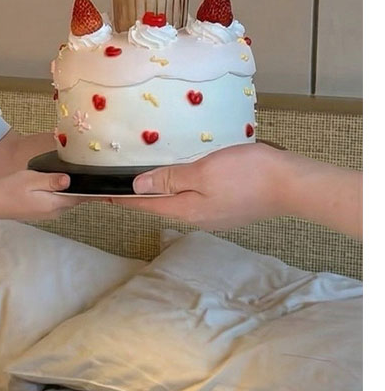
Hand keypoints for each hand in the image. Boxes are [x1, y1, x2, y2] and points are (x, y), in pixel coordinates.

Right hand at [0, 169, 85, 220]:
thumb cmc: (10, 189)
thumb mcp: (32, 179)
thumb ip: (52, 180)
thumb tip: (70, 179)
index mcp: (55, 204)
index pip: (82, 196)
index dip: (93, 188)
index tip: (104, 179)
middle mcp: (55, 212)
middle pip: (75, 198)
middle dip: (82, 187)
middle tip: (89, 170)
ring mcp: (47, 214)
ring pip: (66, 200)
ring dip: (70, 190)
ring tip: (73, 174)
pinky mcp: (40, 212)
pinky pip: (56, 202)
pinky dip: (59, 194)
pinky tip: (55, 183)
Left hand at [114, 143, 287, 229]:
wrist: (293, 185)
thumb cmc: (248, 174)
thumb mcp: (202, 172)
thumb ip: (170, 179)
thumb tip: (137, 186)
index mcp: (184, 210)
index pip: (143, 204)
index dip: (120, 198)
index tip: (97, 196)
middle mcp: (195, 218)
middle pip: (158, 206)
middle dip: (136, 197)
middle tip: (115, 187)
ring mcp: (213, 216)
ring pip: (178, 203)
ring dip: (160, 194)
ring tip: (144, 183)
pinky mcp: (228, 209)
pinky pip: (196, 200)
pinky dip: (182, 190)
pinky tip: (182, 182)